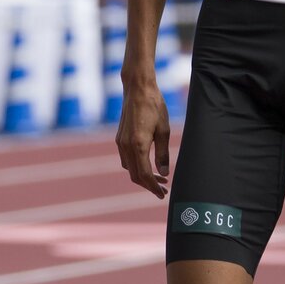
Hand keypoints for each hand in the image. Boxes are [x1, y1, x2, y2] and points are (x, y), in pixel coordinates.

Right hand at [117, 72, 170, 197]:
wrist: (138, 89)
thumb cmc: (154, 106)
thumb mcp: (164, 131)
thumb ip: (163, 154)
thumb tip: (164, 173)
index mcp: (138, 145)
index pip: (145, 175)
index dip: (154, 187)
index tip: (162, 194)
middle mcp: (126, 146)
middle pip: (135, 175)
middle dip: (149, 185)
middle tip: (163, 190)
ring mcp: (120, 142)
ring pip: (129, 168)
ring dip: (142, 176)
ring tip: (159, 179)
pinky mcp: (120, 138)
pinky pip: (126, 159)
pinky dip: (135, 167)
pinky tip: (147, 165)